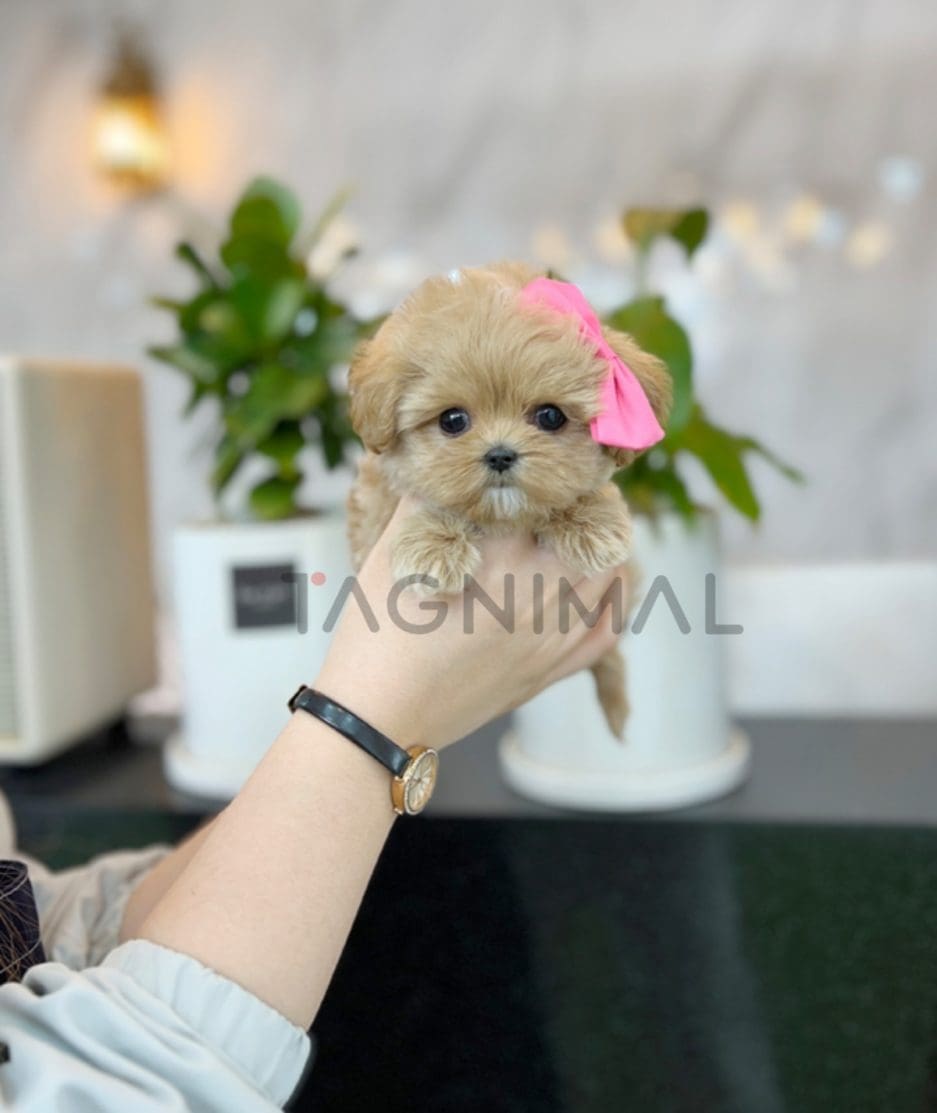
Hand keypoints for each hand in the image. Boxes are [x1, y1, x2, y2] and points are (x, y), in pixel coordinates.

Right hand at [314, 498, 628, 749]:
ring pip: (606, 580)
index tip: (547, 466)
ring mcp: (548, 640)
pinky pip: (603, 635)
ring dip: (602, 547)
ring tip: (589, 528)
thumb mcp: (391, 557)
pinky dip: (610, 604)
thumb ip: (421, 504)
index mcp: (501, 561)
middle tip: (574, 490)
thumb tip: (440, 473)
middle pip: (590, 535)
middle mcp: (537, 596)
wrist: (376, 720)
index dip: (549, 479)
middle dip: (587, 507)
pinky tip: (602, 586)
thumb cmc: (375, 638)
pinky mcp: (547, 673)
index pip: (547, 501)